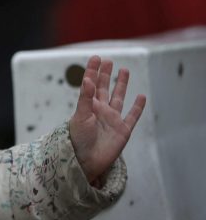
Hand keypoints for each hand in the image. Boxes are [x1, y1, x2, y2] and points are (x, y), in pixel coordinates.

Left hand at [68, 56, 146, 183]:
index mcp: (88, 106)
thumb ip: (85, 99)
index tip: (96, 57)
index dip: (93, 71)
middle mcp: (100, 111)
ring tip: (124, 70)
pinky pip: (132, 116)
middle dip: (106, 74)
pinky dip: (138, 107)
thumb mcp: (80, 116)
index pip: (91, 84)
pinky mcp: (123, 130)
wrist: (85, 161)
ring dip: (122, 85)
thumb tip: (88, 80)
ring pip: (118, 98)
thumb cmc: (78, 139)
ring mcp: (112, 120)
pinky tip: (141, 96)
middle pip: (104, 88)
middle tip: (108, 60)